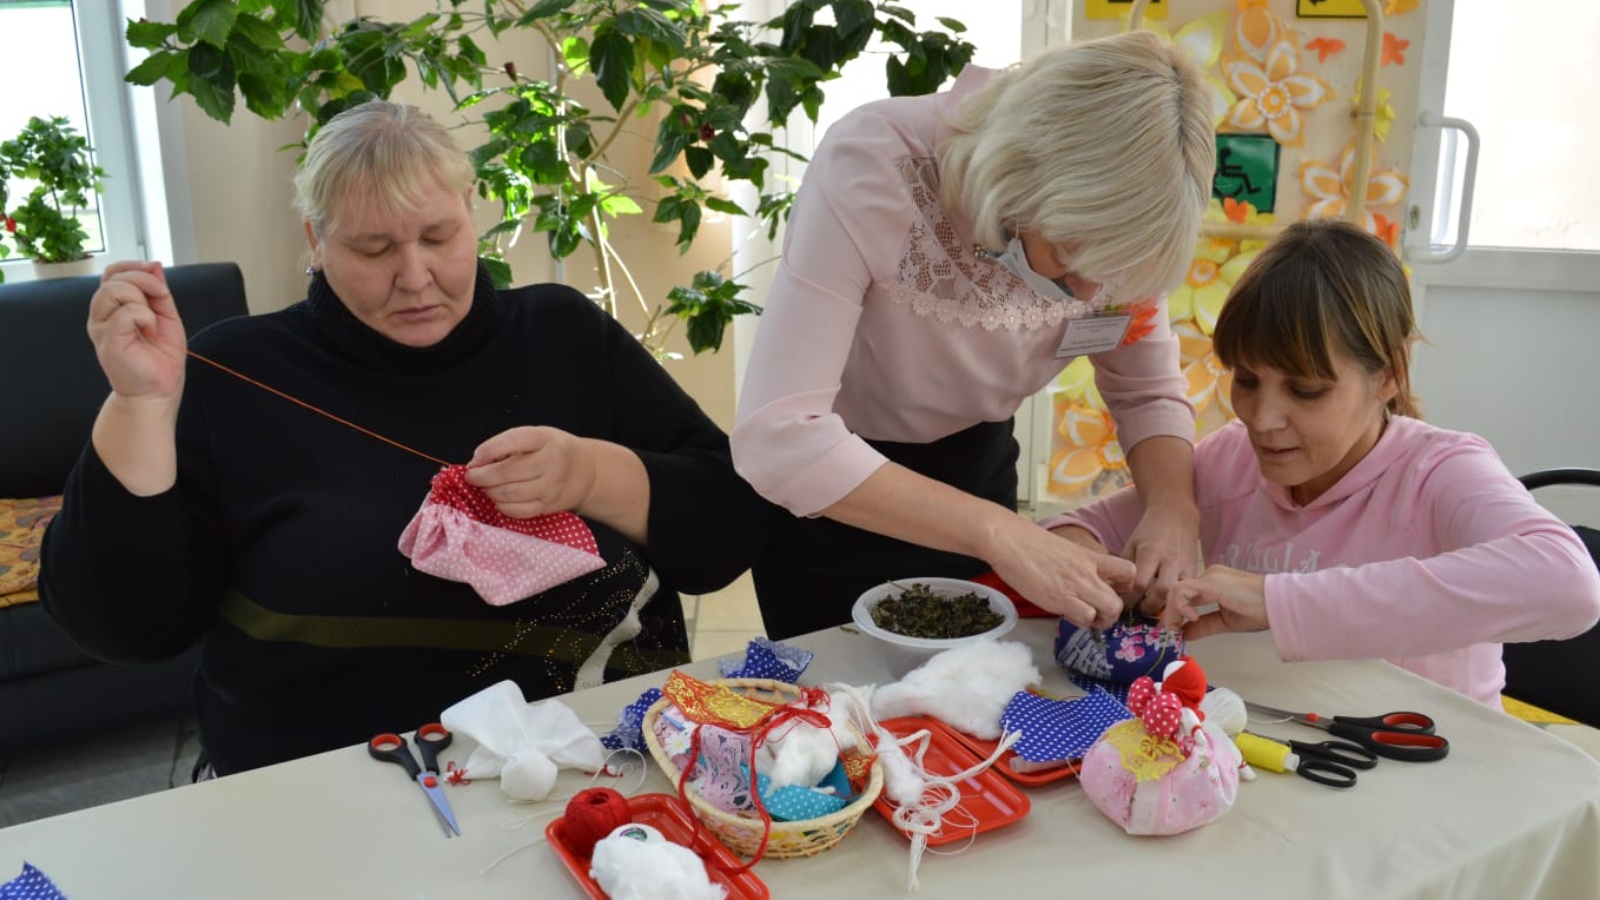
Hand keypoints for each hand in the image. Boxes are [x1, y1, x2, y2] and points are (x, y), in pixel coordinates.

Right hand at [87, 261, 186, 399]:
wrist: (159, 390)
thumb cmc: (160, 357)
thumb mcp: (166, 315)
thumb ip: (158, 291)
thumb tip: (154, 264)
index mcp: (113, 307)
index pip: (112, 273)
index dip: (133, 266)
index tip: (154, 273)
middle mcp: (102, 315)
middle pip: (112, 278)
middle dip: (143, 279)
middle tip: (161, 297)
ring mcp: (102, 328)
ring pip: (114, 290)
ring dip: (142, 298)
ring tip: (152, 319)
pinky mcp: (108, 340)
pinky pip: (124, 312)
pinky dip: (144, 315)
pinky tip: (149, 329)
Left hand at [465, 426, 595, 517]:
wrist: (586, 471)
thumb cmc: (553, 450)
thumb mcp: (536, 436)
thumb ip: (509, 445)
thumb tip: (477, 464)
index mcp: (545, 439)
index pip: (512, 441)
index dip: (488, 451)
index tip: (475, 458)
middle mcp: (551, 462)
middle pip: (507, 472)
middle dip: (482, 476)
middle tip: (472, 476)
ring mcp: (551, 487)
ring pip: (510, 494)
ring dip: (489, 491)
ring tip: (484, 487)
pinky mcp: (549, 506)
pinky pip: (519, 510)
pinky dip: (502, 506)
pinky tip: (498, 499)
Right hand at [985, 515, 1136, 629]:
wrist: (1009, 539)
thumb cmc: (1029, 543)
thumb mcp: (1064, 550)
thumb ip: (1077, 566)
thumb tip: (1079, 583)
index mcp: (1090, 557)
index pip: (1128, 572)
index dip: (1124, 589)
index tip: (1110, 593)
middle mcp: (1088, 572)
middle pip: (1120, 600)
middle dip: (1111, 614)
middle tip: (1096, 614)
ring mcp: (1075, 585)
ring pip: (1109, 611)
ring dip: (1098, 621)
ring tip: (1082, 617)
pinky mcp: (1059, 598)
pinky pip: (1085, 617)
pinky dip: (1078, 621)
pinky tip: (1065, 613)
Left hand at [1121, 503, 1200, 612]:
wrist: (1177, 514)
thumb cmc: (1150, 530)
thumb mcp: (1132, 543)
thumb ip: (1125, 566)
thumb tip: (1113, 590)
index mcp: (1150, 552)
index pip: (1139, 583)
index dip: (1130, 599)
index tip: (1123, 606)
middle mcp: (1169, 560)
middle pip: (1161, 592)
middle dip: (1148, 607)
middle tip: (1137, 612)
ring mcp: (1184, 565)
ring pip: (1177, 593)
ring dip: (1163, 607)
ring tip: (1151, 611)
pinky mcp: (1195, 569)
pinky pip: (1187, 590)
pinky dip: (1178, 599)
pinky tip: (1167, 604)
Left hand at [1161, 566, 1268, 640]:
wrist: (1277, 605)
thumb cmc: (1258, 612)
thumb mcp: (1225, 622)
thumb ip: (1204, 626)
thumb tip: (1185, 634)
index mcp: (1213, 584)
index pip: (1186, 595)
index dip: (1176, 612)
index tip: (1175, 630)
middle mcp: (1209, 576)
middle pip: (1178, 591)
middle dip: (1170, 612)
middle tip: (1172, 631)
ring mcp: (1209, 577)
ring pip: (1176, 589)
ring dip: (1172, 611)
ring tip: (1177, 627)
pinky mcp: (1210, 582)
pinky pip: (1183, 590)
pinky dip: (1181, 606)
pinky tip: (1192, 618)